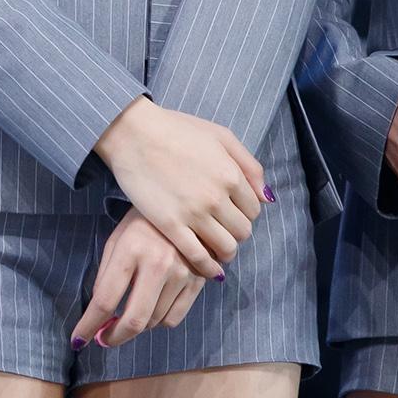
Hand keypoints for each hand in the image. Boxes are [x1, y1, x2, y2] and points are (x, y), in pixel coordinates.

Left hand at [70, 208, 209, 348]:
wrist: (185, 208)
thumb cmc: (142, 224)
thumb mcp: (116, 241)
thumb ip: (105, 275)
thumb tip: (98, 311)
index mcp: (129, 251)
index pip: (105, 299)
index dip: (89, 325)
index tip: (79, 340)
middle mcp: (157, 264)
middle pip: (134, 320)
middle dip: (115, 337)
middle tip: (104, 339)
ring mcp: (181, 274)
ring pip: (154, 321)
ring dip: (137, 325)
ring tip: (129, 312)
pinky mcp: (197, 282)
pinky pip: (173, 318)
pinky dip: (159, 321)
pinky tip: (152, 306)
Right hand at [93, 97, 268, 278]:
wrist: (131, 132)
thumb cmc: (174, 129)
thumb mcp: (219, 136)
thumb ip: (249, 165)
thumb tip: (267, 197)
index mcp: (230, 174)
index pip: (254, 210)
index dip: (244, 213)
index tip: (231, 213)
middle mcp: (216, 196)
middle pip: (243, 231)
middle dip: (236, 232)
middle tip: (222, 228)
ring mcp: (193, 212)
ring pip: (226, 247)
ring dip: (225, 251)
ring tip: (216, 248)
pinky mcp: (170, 225)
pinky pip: (198, 257)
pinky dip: (207, 267)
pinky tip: (207, 268)